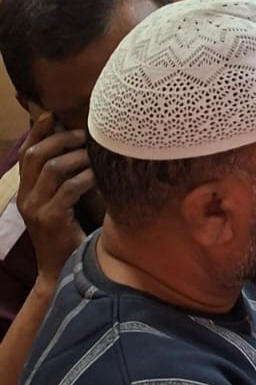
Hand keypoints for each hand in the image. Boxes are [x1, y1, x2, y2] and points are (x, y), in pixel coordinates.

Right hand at [16, 114, 93, 285]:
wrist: (62, 270)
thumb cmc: (69, 232)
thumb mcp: (61, 202)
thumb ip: (64, 179)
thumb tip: (82, 147)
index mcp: (26, 192)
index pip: (25, 154)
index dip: (37, 132)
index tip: (52, 114)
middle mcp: (26, 198)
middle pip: (37, 155)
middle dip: (62, 138)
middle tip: (85, 134)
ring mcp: (36, 209)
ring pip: (53, 168)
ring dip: (77, 155)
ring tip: (95, 153)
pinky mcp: (52, 219)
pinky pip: (69, 188)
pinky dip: (86, 176)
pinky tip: (99, 174)